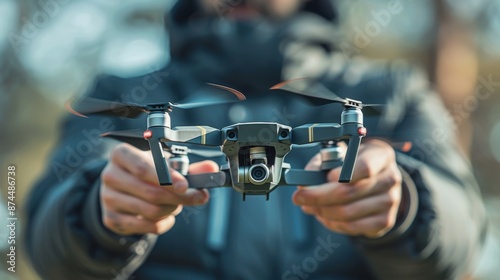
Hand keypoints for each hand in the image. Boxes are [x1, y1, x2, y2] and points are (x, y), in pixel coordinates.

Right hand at [100, 143, 217, 235]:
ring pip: (150, 211)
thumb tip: (212, 169)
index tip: (185, 185)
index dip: (167, 177)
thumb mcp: (165, 164)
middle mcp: (110, 175)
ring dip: (172, 209)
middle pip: (150, 192)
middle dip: (178, 197)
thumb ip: (190, 167)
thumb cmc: (147, 172)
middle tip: (194, 197)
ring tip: (177, 203)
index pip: (143, 167)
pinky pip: (147, 226)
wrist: (123, 188)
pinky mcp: (111, 219)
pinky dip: (164, 223)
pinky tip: (167, 216)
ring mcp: (108, 199)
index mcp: (121, 155)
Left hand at [292, 140, 401, 237]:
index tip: (326, 177)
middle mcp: (390, 178)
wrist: (377, 180)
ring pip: (348, 212)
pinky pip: (353, 226)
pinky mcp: (384, 220)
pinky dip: (333, 223)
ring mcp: (390, 201)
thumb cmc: (355, 164)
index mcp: (380, 156)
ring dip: (322, 211)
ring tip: (309, 206)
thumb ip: (323, 162)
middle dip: (319, 196)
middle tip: (300, 197)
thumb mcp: (342, 154)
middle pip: (351, 192)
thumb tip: (306, 178)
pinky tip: (323, 216)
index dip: (343, 174)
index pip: (365, 167)